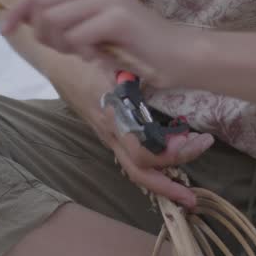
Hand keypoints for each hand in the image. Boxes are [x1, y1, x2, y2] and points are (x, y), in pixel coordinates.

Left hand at [0, 0, 188, 89]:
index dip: (16, 10)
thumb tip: (29, 22)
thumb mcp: (94, 31)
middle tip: (68, 50)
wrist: (179, 55)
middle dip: (42, 33)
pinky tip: (98, 56)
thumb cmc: (137, 49)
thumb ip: (66, 22)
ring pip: (53, 21)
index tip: (4, 30)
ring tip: (86, 53)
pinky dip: (80, 52)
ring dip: (62, 45)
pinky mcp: (117, 18)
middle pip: (40, 4)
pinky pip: (76, 37)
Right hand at [58, 65, 213, 207]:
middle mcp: (111, 133)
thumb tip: (168, 74)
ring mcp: (107, 136)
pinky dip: (152, 166)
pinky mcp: (108, 133)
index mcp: (114, 117)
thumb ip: (138, 73)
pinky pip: (130, 158)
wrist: (58, 59)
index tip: (197, 142)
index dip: (172, 154)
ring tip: (184, 188)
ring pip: (133, 169)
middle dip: (167, 188)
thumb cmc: (88, 57)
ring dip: (161, 181)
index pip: (144, 151)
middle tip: (193, 198)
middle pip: (138, 173)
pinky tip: (169, 162)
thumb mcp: (116, 62)